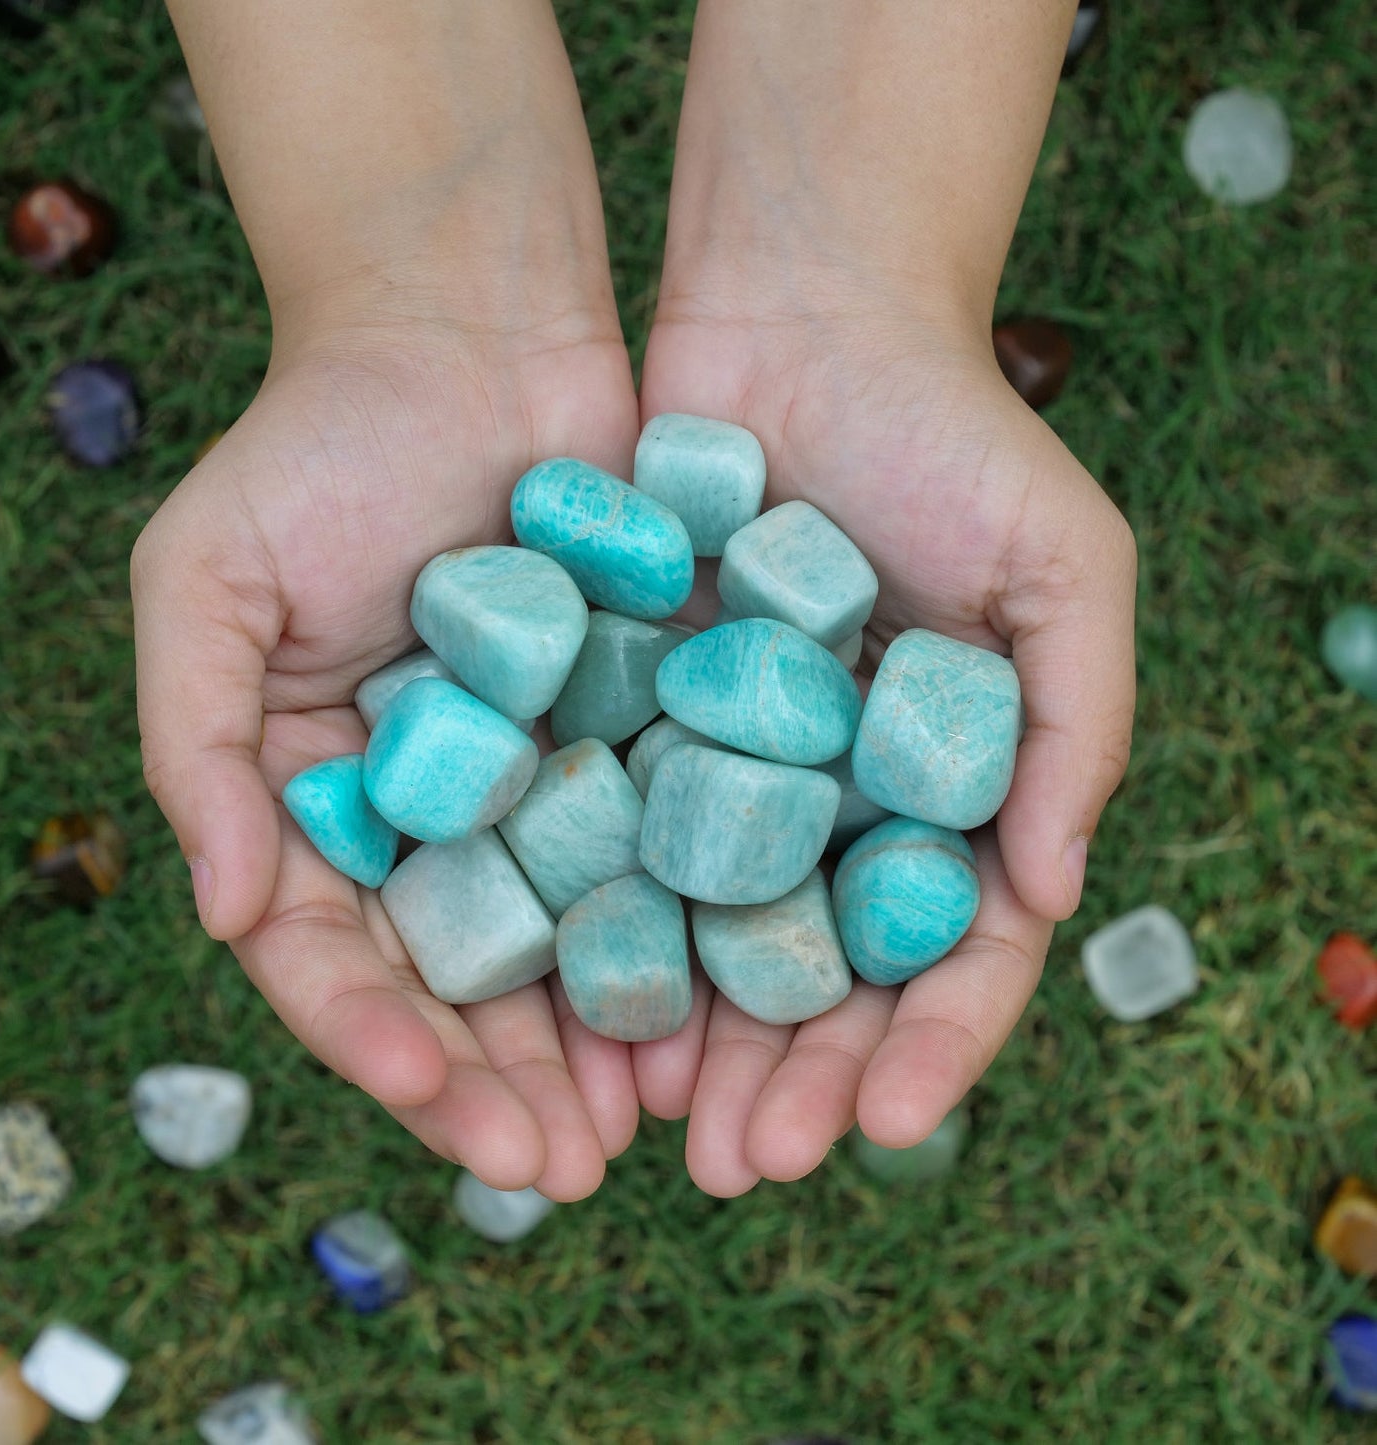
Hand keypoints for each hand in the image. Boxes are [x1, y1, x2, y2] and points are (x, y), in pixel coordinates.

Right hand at [132, 320, 642, 1199]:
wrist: (470, 332)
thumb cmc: (320, 443)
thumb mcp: (206, 582)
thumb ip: (197, 748)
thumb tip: (229, 915)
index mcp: (318, 800)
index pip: (337, 954)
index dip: (384, 1041)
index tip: (445, 1108)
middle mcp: (430, 810)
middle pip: (461, 976)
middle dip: (504, 1078)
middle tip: (567, 1166)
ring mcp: (536, 778)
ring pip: (567, 939)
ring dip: (599, 1038)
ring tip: (648, 1125)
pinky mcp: (631, 730)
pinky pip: (656, 847)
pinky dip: (680, 926)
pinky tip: (720, 1000)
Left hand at [634, 298, 1135, 1196]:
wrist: (798, 315)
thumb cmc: (949, 432)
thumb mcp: (1062, 566)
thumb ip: (1074, 726)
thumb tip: (1055, 896)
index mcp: (945, 786)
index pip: (951, 947)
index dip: (930, 1041)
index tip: (889, 1124)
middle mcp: (836, 797)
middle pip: (821, 969)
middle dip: (794, 1075)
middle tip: (743, 1163)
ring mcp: (731, 765)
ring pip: (710, 932)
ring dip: (691, 1034)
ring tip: (656, 1123)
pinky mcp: (632, 717)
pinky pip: (615, 838)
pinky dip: (604, 922)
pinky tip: (574, 1000)